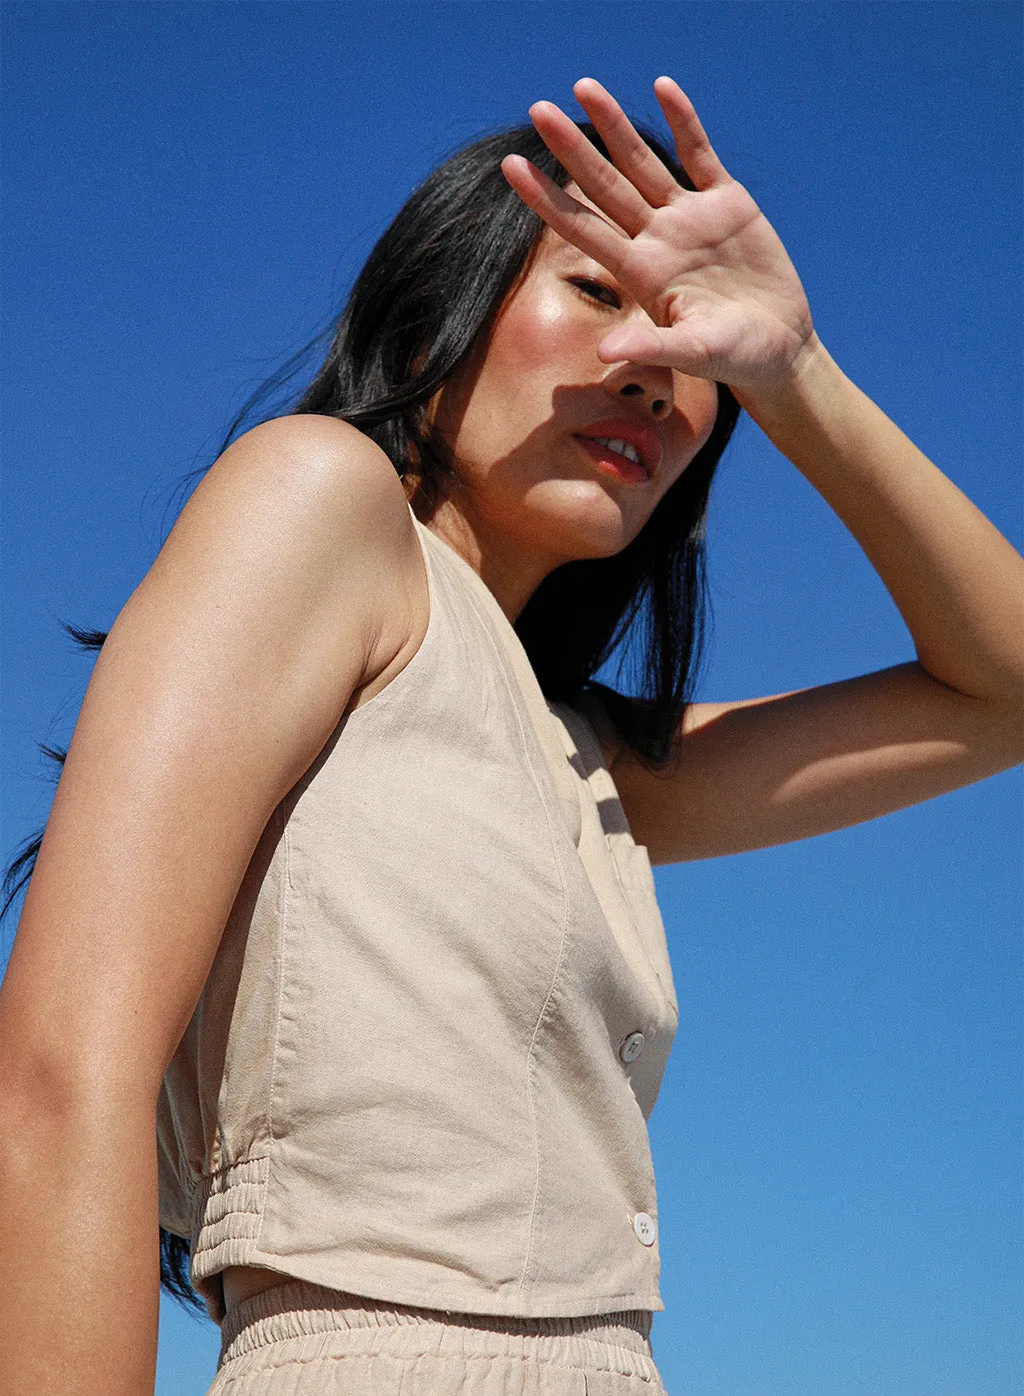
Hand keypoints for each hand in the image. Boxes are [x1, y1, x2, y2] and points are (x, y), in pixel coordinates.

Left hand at [501, 77, 816, 395]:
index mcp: (641, 272)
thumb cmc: (733, 358)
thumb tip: (606, 352)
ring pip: (643, 163)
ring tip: (583, 87)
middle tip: (537, 110)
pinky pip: (700, 155)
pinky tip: (661, 87)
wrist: (779, 347)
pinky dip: (683, 121)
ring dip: (615, 126)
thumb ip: (652, 346)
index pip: (584, 228)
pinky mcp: (728, 204)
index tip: (511, 168)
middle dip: (573, 149)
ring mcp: (689, 218)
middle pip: (605, 186)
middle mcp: (657, 239)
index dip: (548, 199)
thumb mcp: (693, 353)